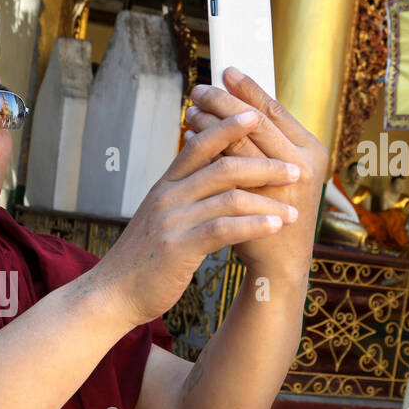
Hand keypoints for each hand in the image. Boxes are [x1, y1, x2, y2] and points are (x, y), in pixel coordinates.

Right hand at [89, 107, 302, 328]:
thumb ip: (181, 195)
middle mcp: (167, 196)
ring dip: (268, 201)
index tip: (257, 115)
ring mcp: (172, 220)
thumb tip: (211, 178)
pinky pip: (224, 228)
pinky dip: (255, 225)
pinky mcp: (179, 248)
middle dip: (265, 165)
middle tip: (295, 170)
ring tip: (294, 210)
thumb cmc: (142, 258)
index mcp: (164, 186)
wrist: (113, 293)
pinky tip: (275, 227)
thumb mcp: (158, 217)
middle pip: (222, 165)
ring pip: (229, 196)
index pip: (199, 144)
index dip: (229, 126)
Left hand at [184, 67, 327, 276]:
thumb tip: (237, 107)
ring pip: (241, 142)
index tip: (226, 71)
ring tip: (190, 112)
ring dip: (212, 123)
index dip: (249, 89)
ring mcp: (284, 186)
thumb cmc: (274, 213)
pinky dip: (207, 152)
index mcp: (312, 151)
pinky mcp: (263, 204)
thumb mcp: (279, 173)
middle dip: (225, 101)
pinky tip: (189, 142)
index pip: (276, 110)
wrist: (279, 265)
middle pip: (257, 121)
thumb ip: (266, 144)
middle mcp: (304, 165)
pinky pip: (228, 170)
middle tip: (199, 89)